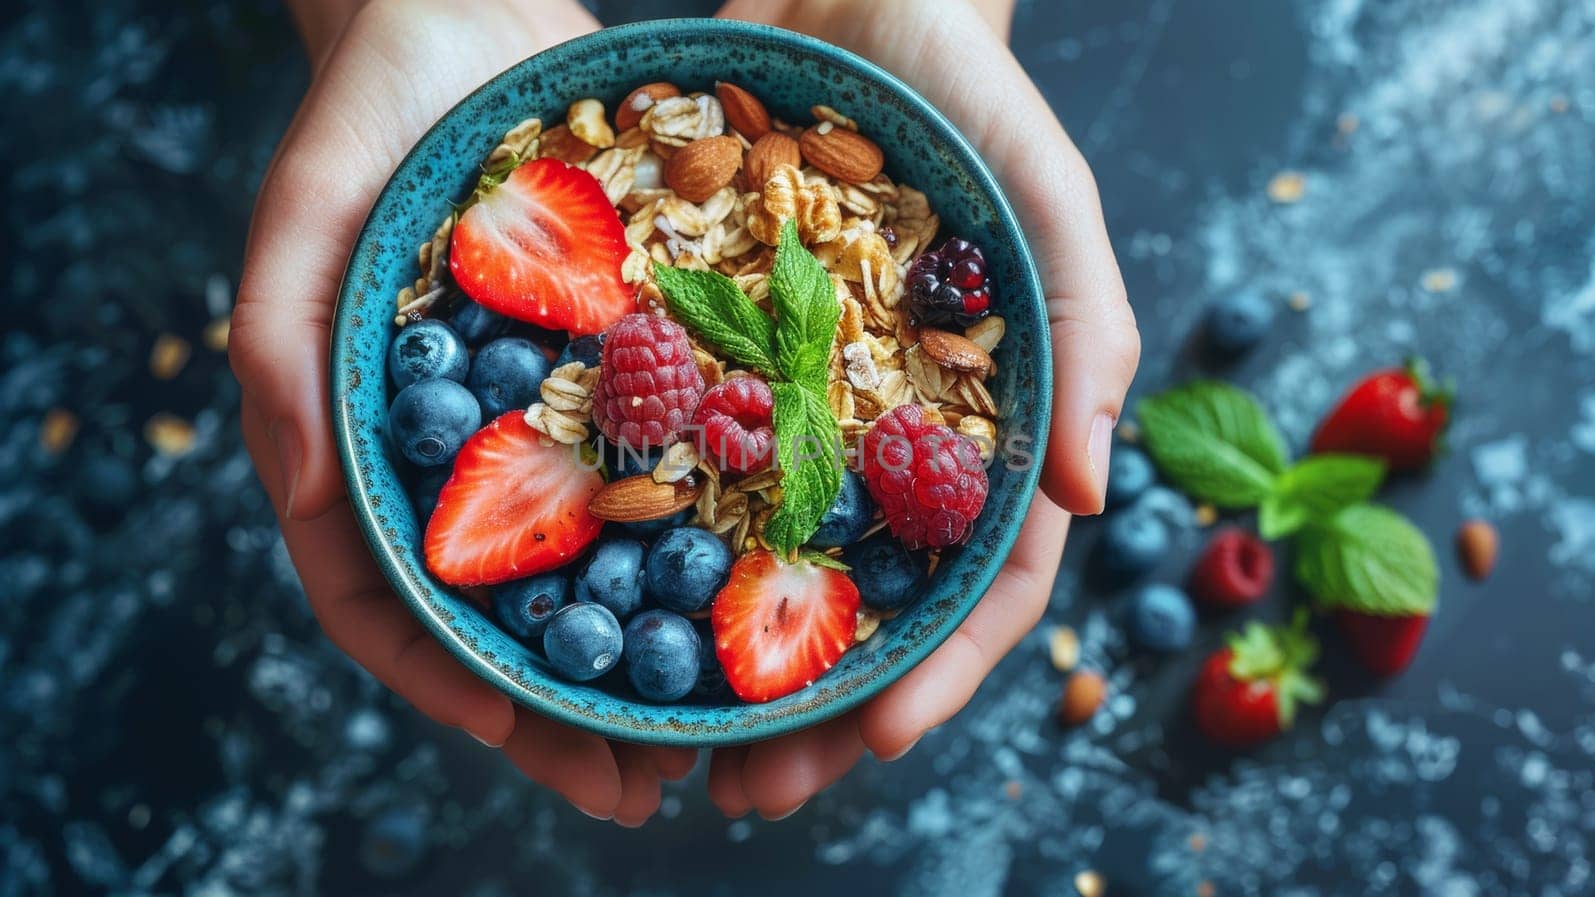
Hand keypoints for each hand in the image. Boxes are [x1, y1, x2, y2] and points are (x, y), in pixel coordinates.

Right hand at [231, 0, 694, 825]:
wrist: (463, 18)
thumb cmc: (361, 123)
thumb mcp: (297, 234)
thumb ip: (284, 366)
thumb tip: (303, 502)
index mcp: (373, 453)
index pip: (391, 601)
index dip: (449, 682)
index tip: (524, 738)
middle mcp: (468, 455)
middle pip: (513, 615)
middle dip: (572, 712)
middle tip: (643, 791)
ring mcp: (549, 421)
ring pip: (603, 565)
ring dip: (655, 658)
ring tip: (725, 729)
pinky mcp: (623, 372)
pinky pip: (670, 470)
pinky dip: (709, 540)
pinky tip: (775, 586)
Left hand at [706, 0, 1139, 817]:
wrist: (852, 0)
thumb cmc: (972, 93)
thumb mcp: (1047, 197)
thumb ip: (1082, 332)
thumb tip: (1093, 497)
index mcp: (988, 430)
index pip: (980, 584)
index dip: (932, 674)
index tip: (868, 743)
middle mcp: (895, 442)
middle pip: (867, 606)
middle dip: (814, 710)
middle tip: (746, 792)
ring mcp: (809, 411)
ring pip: (772, 565)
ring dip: (726, 663)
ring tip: (665, 741)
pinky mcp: (728, 365)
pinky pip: (690, 468)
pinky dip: (658, 545)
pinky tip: (603, 600)